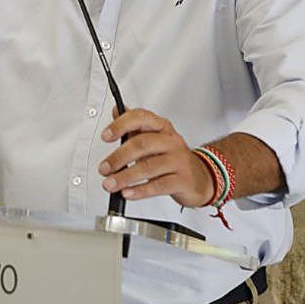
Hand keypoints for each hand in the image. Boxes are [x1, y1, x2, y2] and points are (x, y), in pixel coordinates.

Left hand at [97, 108, 213, 207]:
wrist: (200, 177)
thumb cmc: (171, 156)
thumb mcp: (153, 137)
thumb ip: (133, 126)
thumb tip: (115, 111)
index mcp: (162, 127)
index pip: (141, 118)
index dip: (121, 125)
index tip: (105, 136)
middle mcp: (171, 141)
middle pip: (142, 144)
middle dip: (119, 157)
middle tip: (104, 168)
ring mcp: (178, 161)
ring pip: (148, 167)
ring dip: (125, 177)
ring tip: (110, 183)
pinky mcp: (182, 181)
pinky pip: (158, 186)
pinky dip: (140, 191)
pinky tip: (127, 193)